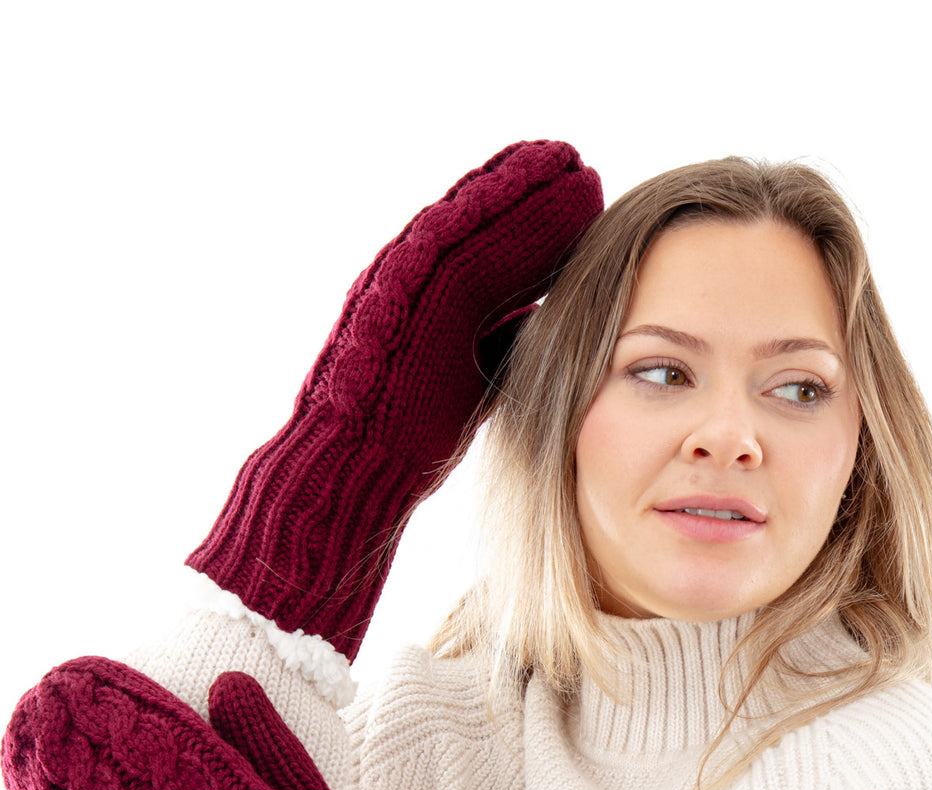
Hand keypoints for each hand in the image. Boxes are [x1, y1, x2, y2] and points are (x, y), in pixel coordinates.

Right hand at [186, 139, 603, 658]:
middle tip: (574, 161)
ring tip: (555, 163)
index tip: (584, 198)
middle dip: (525, 192)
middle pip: (475, 227)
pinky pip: (428, 251)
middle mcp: (408, 292)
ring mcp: (391, 296)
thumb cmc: (402, 444)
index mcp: (431, 311)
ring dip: (505, 191)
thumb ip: (499, 342)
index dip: (535, 224)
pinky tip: (507, 189)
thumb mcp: (467, 384)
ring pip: (454, 226)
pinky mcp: (381, 309)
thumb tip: (547, 317)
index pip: (489, 254)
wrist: (340, 479)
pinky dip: (468, 218)